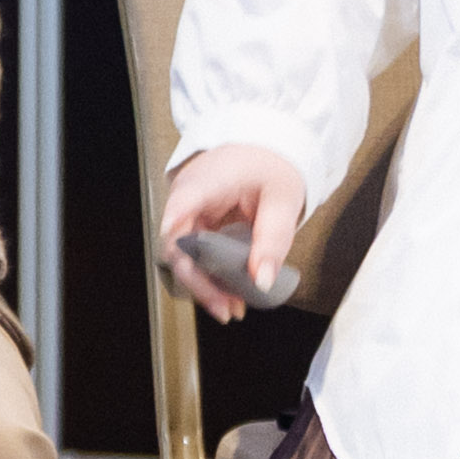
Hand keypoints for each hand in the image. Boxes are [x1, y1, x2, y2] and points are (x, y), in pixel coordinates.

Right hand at [161, 144, 307, 310]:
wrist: (265, 150)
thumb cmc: (271, 166)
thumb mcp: (283, 200)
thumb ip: (273, 241)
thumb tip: (262, 281)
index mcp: (209, 179)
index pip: (184, 201)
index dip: (176, 221)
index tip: (176, 243)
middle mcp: (188, 197)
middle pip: (179, 245)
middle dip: (200, 281)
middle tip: (226, 308)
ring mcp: (187, 212)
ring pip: (185, 257)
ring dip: (206, 285)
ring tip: (232, 308)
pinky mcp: (193, 225)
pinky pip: (196, 256)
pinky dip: (211, 277)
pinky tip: (229, 294)